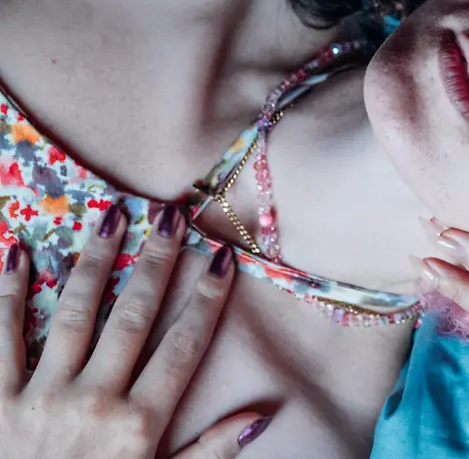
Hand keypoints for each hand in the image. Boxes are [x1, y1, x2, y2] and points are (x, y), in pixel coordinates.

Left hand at [1, 206, 269, 457]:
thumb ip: (208, 453)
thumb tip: (262, 412)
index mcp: (138, 425)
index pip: (183, 347)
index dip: (207, 299)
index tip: (224, 257)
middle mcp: (94, 401)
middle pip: (133, 318)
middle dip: (157, 262)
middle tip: (173, 214)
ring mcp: (40, 398)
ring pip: (74, 315)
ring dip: (96, 260)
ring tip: (113, 214)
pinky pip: (1, 339)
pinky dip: (8, 293)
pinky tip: (18, 251)